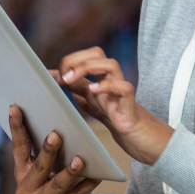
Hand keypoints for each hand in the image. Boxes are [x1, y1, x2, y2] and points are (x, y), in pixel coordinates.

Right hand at [9, 105, 99, 193]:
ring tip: (80, 160)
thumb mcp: (52, 172)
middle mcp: (25, 190)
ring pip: (56, 185)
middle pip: (39, 167)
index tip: (15, 108)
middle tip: (56, 135)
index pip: (19, 147)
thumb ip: (51, 155)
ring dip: (69, 172)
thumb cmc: (61, 191)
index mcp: (22, 173)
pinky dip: (86, 187)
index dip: (16, 128)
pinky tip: (97, 177)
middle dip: (48, 151)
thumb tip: (62, 128)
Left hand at [53, 48, 172, 165]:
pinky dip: (107, 86)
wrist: (142, 140)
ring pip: (111, 64)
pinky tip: (93, 91)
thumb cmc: (120, 119)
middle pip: (98, 53)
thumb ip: (80, 92)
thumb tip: (59, 80)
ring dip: (88, 68)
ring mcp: (121, 92)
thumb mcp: (95, 104)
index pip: (86, 57)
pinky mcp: (130, 107)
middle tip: (64, 76)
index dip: (69, 61)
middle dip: (77, 59)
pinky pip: (124, 88)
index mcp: (101, 80)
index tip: (52, 76)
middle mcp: (111, 82)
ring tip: (71, 80)